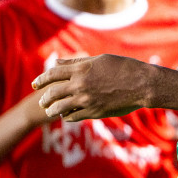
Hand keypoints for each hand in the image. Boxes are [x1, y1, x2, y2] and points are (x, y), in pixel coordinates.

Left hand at [32, 54, 157, 120]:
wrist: (142, 84)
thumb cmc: (123, 67)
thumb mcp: (98, 60)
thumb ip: (76, 63)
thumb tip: (57, 63)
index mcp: (81, 68)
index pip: (52, 74)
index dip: (41, 79)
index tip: (35, 83)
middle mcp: (80, 84)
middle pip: (53, 92)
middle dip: (44, 98)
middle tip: (42, 101)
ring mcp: (86, 100)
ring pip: (60, 108)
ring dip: (52, 110)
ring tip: (50, 112)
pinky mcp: (94, 112)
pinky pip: (73, 117)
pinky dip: (67, 116)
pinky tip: (67, 116)